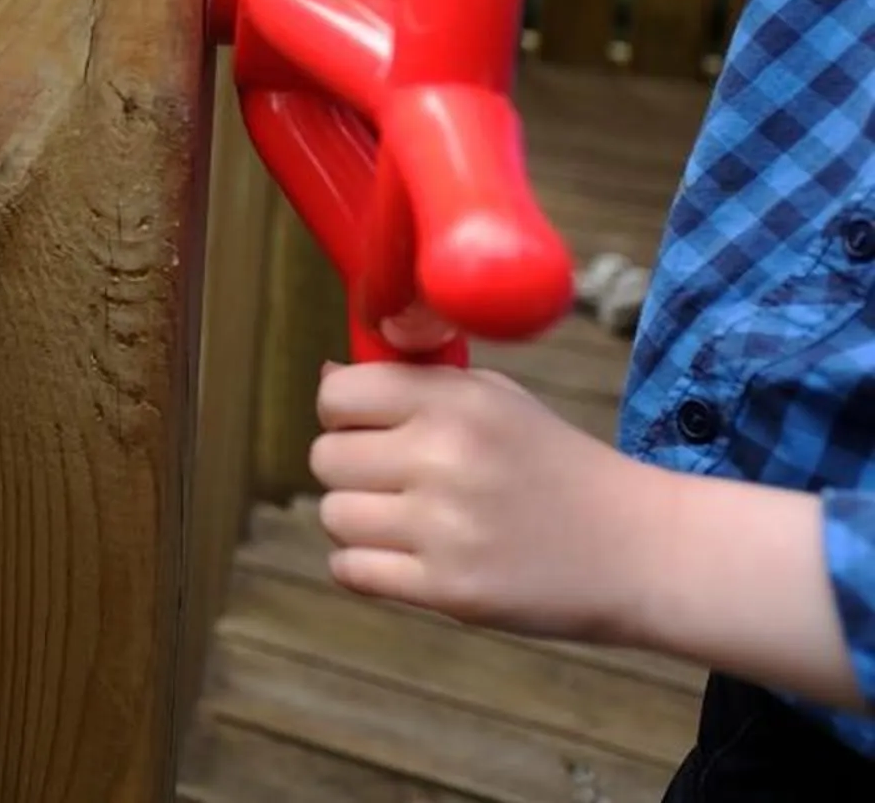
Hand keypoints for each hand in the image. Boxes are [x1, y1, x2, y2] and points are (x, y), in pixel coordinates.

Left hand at [313, 362, 665, 643]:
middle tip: (393, 482)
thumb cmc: (558, 466)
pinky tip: (402, 559)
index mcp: (454, 402)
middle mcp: (443, 457)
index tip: (368, 429)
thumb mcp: (497, 400)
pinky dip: (364, 568)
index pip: (337, 395)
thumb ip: (413, 385)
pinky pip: (350, 572)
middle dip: (351, 470)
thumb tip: (325, 379)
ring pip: (332, 516)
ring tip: (405, 524)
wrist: (641, 549)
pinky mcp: (449, 589)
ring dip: (357, 522)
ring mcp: (444, 527)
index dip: (343, 414)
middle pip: (325, 458)